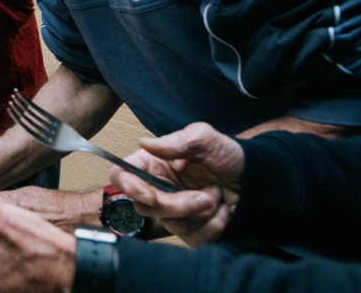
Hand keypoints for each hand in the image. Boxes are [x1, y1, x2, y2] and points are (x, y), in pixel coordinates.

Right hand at [110, 122, 243, 246]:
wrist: (257, 179)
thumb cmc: (228, 154)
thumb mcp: (204, 138)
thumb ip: (176, 142)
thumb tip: (144, 143)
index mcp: (152, 164)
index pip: (121, 176)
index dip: (127, 186)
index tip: (148, 193)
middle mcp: (157, 189)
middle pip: (144, 207)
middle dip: (176, 205)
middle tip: (204, 194)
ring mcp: (174, 212)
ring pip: (169, 225)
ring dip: (200, 212)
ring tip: (217, 195)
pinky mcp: (191, 230)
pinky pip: (193, 239)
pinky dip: (214, 226)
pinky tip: (224, 210)